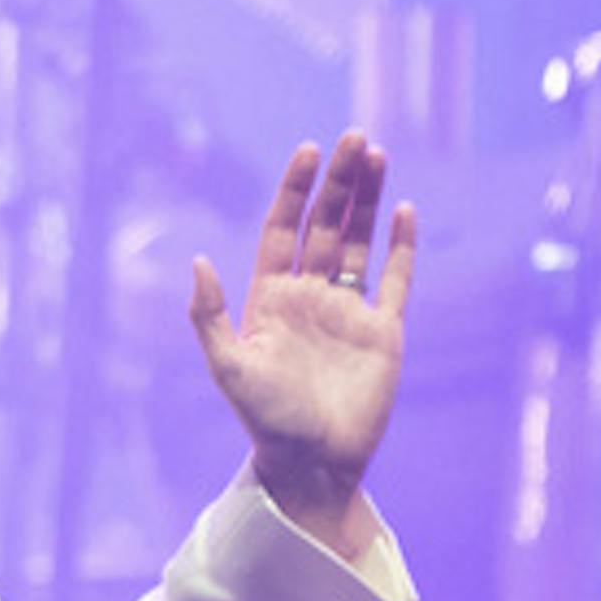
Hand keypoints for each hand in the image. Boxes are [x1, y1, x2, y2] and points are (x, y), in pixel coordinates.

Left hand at [188, 131, 416, 560]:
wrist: (313, 463)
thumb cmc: (265, 419)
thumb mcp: (229, 365)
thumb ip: (209, 314)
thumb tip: (196, 260)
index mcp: (270, 298)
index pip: (283, 229)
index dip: (295, 190)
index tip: (307, 151)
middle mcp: (309, 297)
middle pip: (325, 225)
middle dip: (339, 182)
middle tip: (354, 138)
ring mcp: (348, 311)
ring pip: (359, 242)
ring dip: (369, 201)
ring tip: (377, 155)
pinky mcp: (384, 331)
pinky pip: (395, 279)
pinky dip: (402, 247)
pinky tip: (404, 211)